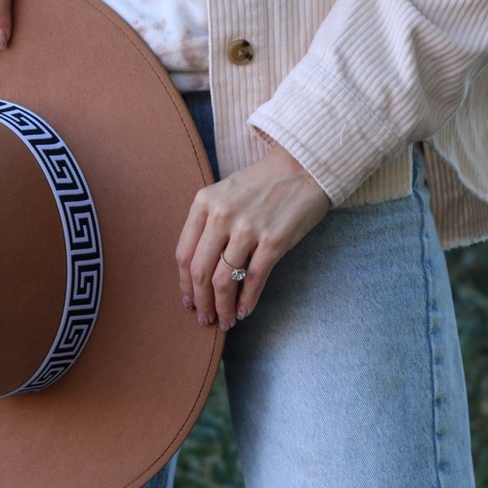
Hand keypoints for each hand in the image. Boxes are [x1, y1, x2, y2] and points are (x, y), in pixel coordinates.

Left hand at [175, 145, 329, 329]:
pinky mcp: (274, 241)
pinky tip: (244, 311)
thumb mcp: (225, 194)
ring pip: (224, 281)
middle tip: (204, 319)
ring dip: (222, 307)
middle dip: (201, 302)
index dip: (185, 284)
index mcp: (203, 203)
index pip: (184, 255)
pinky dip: (247, 301)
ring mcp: (247, 229)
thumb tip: (198, 269)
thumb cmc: (263, 184)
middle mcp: (221, 216)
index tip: (189, 300)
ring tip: (225, 320)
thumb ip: (208, 223)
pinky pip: (253, 279)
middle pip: (200, 272)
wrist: (304, 167)